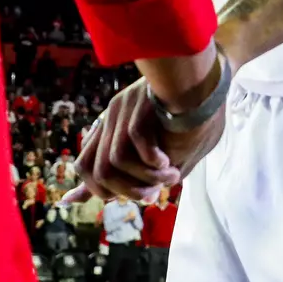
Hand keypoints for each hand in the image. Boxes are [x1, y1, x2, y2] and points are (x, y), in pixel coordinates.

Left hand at [68, 77, 225, 202]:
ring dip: (146, 179)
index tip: (124, 196)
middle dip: (126, 191)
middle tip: (152, 193)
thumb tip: (78, 199)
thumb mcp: (156, 151)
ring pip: (114, 162)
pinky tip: (169, 163)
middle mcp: (113, 117)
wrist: (203, 81)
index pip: (84, 165)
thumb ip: (123, 174)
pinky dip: (153, 162)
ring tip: (170, 176)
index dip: (99, 188)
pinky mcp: (142, 106)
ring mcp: (125, 110)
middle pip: (97, 171)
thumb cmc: (183, 119)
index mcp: (112, 126)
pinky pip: (134, 143)